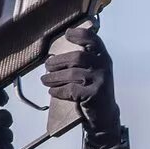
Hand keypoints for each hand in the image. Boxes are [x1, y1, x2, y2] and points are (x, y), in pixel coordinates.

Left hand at [40, 19, 121, 140]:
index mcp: (103, 58)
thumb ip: (82, 61)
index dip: (80, 35)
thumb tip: (53, 57)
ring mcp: (100, 81)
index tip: (67, 34)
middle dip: (58, 61)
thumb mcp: (93, 72)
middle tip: (47, 66)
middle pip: (77, 57)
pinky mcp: (94, 95)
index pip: (93, 40)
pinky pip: (71, 90)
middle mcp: (104, 66)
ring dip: (54, 77)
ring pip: (71, 74)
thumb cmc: (93, 90)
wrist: (105, 115)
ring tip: (45, 80)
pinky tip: (52, 91)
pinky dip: (58, 90)